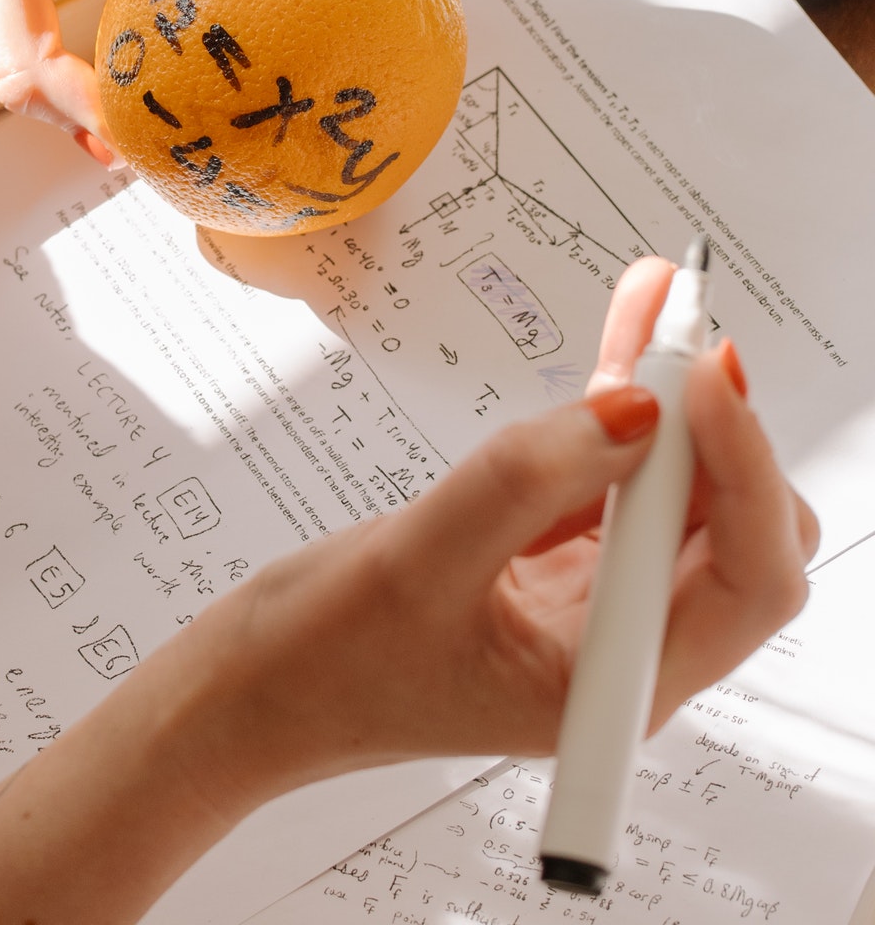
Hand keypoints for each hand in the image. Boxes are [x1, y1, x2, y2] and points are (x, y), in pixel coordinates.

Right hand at [0, 264, 813, 924]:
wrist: (249, 691)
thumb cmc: (318, 665)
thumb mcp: (416, 563)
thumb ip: (524, 479)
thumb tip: (632, 408)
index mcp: (613, 687)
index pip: (748, 577)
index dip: (746, 470)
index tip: (701, 380)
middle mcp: (621, 650)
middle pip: (731, 528)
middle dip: (713, 428)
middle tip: (676, 338)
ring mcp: (587, 606)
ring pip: (673, 492)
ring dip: (670, 402)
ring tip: (660, 306)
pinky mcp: (548, 564)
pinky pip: (609, 478)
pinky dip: (617, 411)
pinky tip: (622, 344)